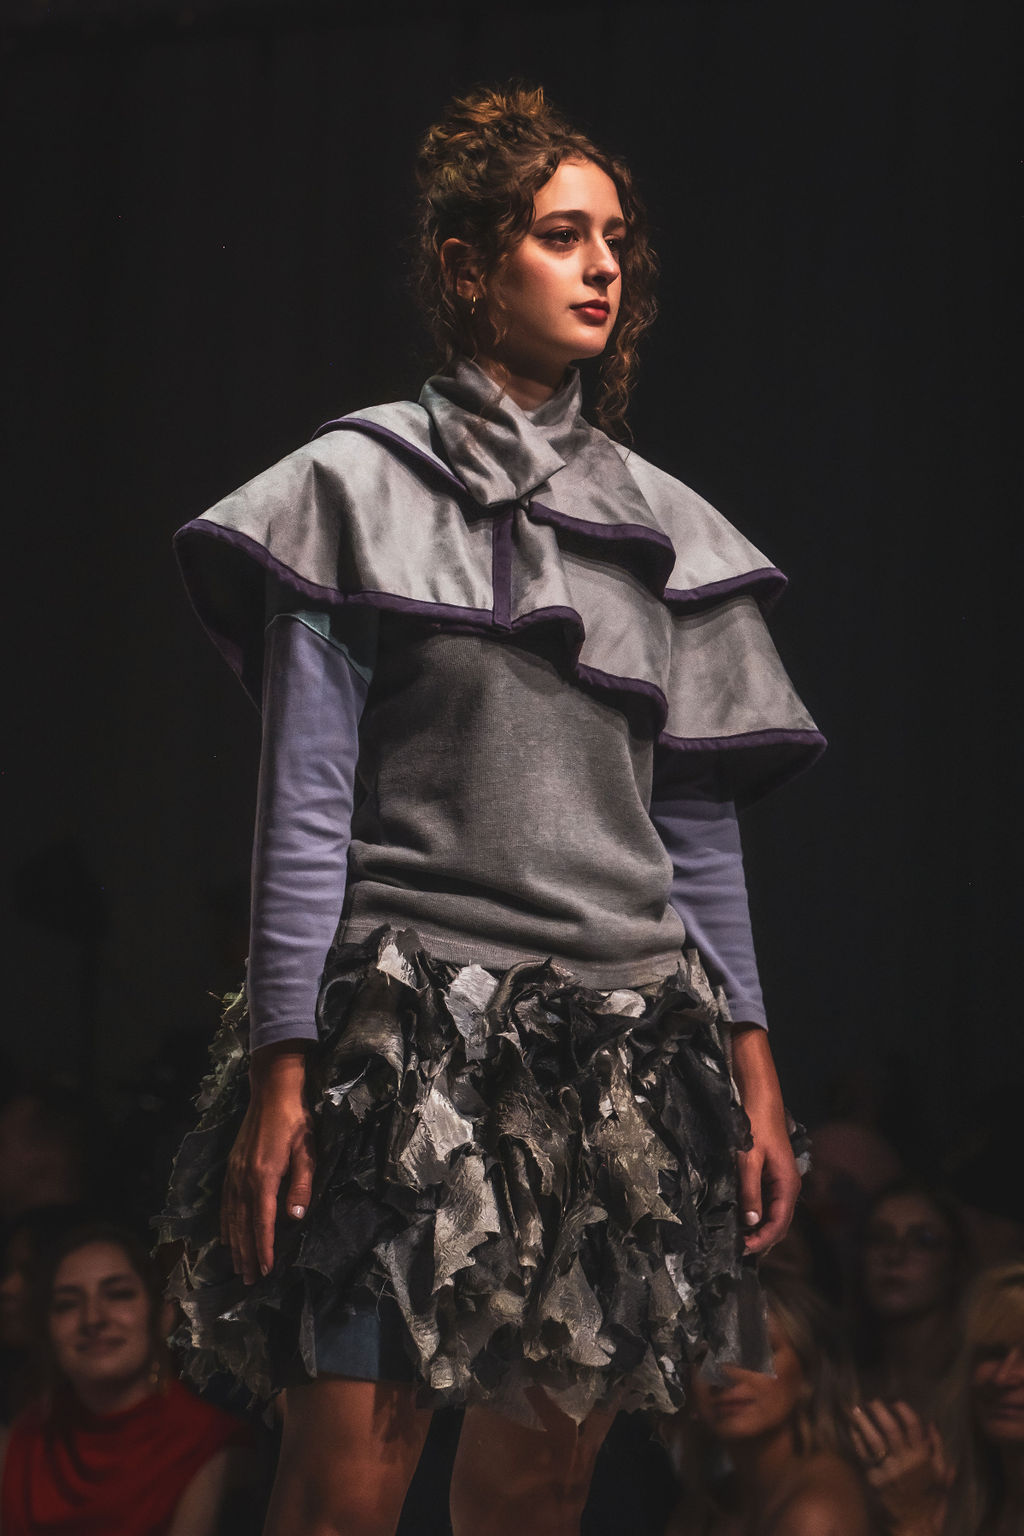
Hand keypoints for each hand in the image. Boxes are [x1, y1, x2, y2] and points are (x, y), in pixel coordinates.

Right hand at [219, 1046, 313, 1283]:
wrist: (271, 1091)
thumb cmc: (295, 1120)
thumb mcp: (306, 1151)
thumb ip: (301, 1184)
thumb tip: (295, 1217)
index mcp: (264, 1177)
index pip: (262, 1222)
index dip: (264, 1248)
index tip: (266, 1270)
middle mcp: (244, 1179)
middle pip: (243, 1225)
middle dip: (247, 1254)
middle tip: (249, 1281)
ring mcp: (234, 1173)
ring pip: (231, 1217)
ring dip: (234, 1244)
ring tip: (237, 1267)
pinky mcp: (231, 1167)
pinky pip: (224, 1203)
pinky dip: (224, 1223)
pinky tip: (226, 1235)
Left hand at [730, 1026, 800, 1255]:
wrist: (759, 1095)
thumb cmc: (754, 1125)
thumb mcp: (749, 1159)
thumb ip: (750, 1191)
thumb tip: (751, 1223)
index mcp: (788, 1184)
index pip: (779, 1223)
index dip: (763, 1241)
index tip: (743, 1251)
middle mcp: (788, 1185)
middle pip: (778, 1222)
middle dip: (761, 1239)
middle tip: (738, 1251)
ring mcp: (779, 1179)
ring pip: (771, 1212)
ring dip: (758, 1227)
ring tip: (737, 1238)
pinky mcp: (770, 1172)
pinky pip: (765, 1199)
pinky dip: (755, 1211)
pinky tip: (739, 1215)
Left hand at [849, 1400, 951, 1532]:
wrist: (915, 1524)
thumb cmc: (929, 1499)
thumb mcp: (941, 1474)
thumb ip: (938, 1449)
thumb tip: (931, 1423)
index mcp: (922, 1458)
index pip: (913, 1427)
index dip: (905, 1411)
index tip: (896, 1401)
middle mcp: (905, 1461)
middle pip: (891, 1430)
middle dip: (881, 1412)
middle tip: (873, 1401)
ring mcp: (888, 1470)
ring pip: (875, 1440)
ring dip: (864, 1423)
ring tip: (856, 1409)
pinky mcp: (875, 1479)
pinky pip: (864, 1456)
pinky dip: (857, 1441)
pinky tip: (852, 1430)